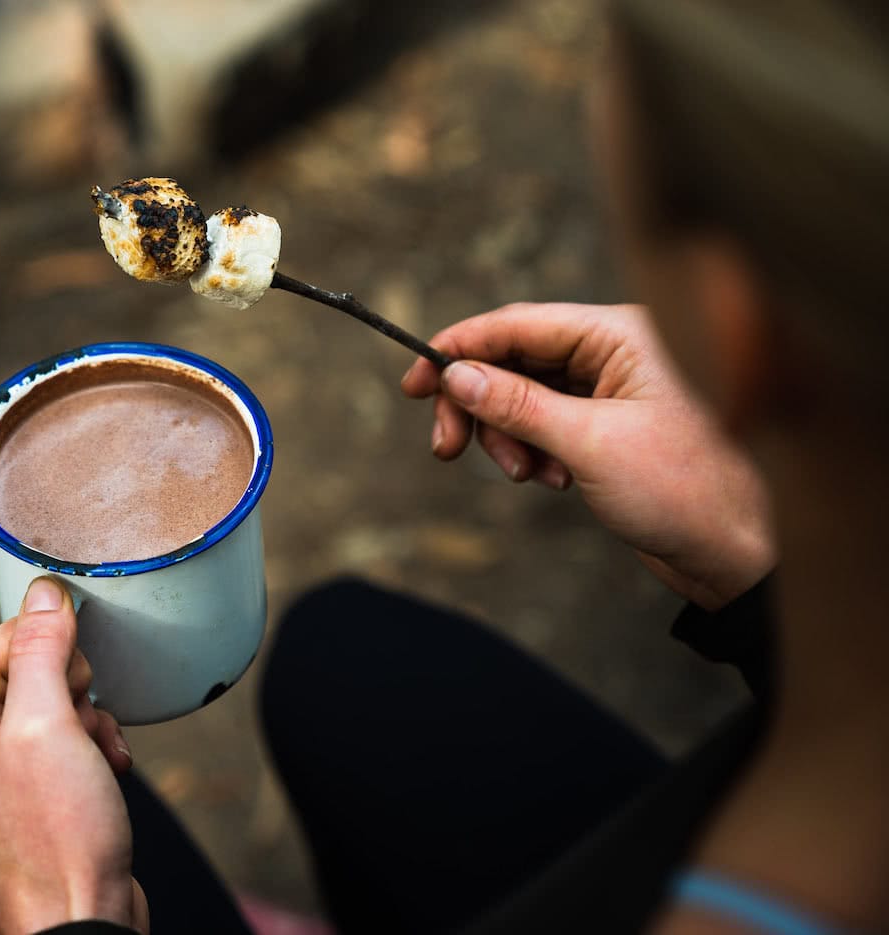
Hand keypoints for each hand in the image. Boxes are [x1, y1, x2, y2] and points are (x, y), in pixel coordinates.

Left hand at [0, 577, 146, 933]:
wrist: (77, 924)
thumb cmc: (56, 834)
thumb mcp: (50, 723)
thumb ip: (41, 648)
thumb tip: (43, 588)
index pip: (4, 637)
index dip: (55, 650)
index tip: (80, 681)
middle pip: (29, 673)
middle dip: (75, 694)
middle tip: (84, 730)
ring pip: (50, 711)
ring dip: (89, 726)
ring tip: (99, 763)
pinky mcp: (18, 805)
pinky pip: (55, 751)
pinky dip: (88, 756)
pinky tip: (105, 779)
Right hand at [402, 303, 773, 609]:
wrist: (739, 553)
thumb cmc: (686, 490)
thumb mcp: (588, 445)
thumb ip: (517, 405)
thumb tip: (456, 375)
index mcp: (621, 334)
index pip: (517, 324)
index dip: (458, 349)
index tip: (414, 383)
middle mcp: (614, 352)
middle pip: (513, 360)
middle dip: (478, 406)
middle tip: (445, 449)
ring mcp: (611, 389)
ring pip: (523, 396)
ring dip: (507, 437)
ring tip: (528, 476)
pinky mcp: (606, 426)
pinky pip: (544, 424)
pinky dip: (531, 451)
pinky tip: (553, 481)